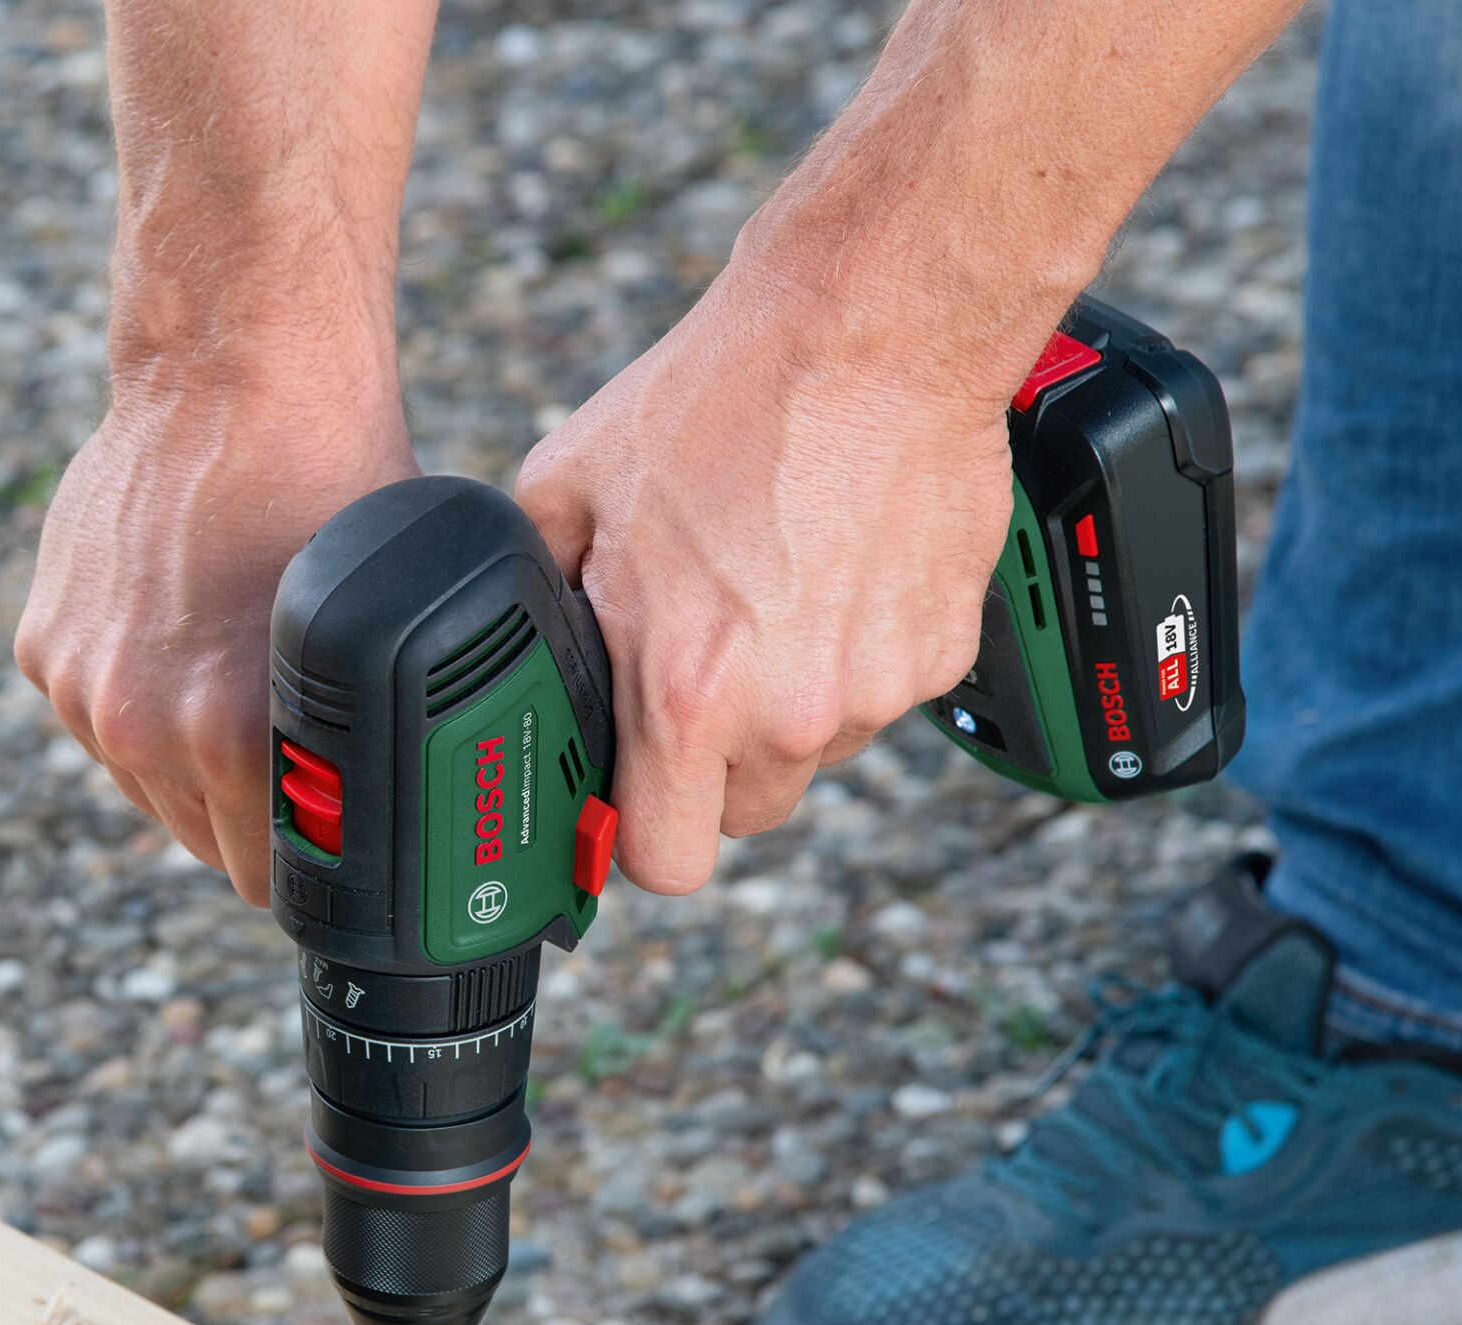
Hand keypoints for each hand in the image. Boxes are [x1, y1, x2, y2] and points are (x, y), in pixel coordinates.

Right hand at [16, 373, 417, 904]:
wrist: (235, 379)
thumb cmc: (335, 492)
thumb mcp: (387, 632)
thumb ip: (371, 741)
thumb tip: (404, 813)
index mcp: (230, 737)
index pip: (267, 880)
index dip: (310, 870)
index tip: (332, 851)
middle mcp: (141, 725)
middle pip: (204, 842)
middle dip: (252, 819)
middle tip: (299, 761)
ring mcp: (82, 687)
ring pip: (147, 785)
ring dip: (190, 762)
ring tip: (242, 684)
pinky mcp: (43, 647)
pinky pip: (99, 715)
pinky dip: (139, 696)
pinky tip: (189, 636)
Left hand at [516, 246, 1014, 895]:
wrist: (870, 327)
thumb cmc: (720, 399)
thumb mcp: (573, 490)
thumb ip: (543, 598)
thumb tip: (522, 652)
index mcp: (688, 696)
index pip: (668, 860)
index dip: (643, 835)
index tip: (637, 797)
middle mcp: (789, 713)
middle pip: (746, 812)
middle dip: (716, 766)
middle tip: (703, 673)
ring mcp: (875, 690)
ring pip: (815, 755)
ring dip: (788, 709)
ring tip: (771, 598)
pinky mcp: (938, 656)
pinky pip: (881, 697)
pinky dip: (856, 657)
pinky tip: (833, 573)